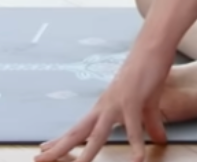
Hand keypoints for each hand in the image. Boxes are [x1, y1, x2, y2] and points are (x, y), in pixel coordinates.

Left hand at [38, 47, 172, 161]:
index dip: (60, 140)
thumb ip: (150, 124)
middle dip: (59, 149)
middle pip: (77, 133)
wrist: (153, 45)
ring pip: (97, 135)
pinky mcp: (133, 101)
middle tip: (39, 160)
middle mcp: (104, 106)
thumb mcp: (148, 104)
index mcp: (104, 107)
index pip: (77, 128)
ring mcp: (116, 104)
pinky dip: (135, 145)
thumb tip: (158, 140)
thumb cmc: (148, 71)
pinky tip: (138, 159)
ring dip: (87, 154)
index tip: (43, 149)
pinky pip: (134, 128)